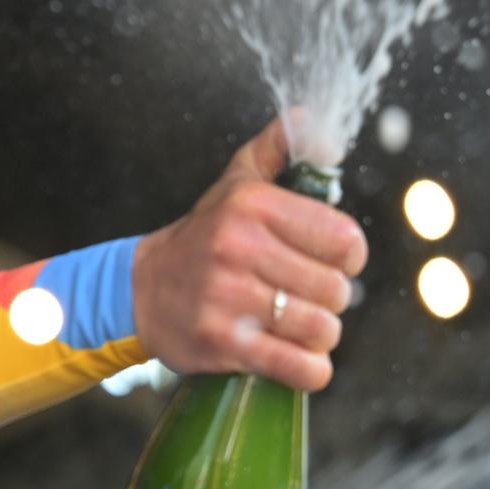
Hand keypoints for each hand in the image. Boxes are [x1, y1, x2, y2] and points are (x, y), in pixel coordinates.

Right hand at [131, 118, 366, 390]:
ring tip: (299, 326)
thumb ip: (278, 148)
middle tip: (307, 298)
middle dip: (331, 301)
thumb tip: (313, 118)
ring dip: (320, 335)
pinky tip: (299, 360)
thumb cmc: (203, 237)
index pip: (344, 239)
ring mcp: (230, 297)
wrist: (141, 290)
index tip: (331, 262)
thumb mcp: (236, 183)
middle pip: (336, 290)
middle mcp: (241, 247)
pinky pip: (298, 367)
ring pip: (321, 329)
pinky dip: (310, 370)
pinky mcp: (223, 343)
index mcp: (254, 206)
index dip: (349, 257)